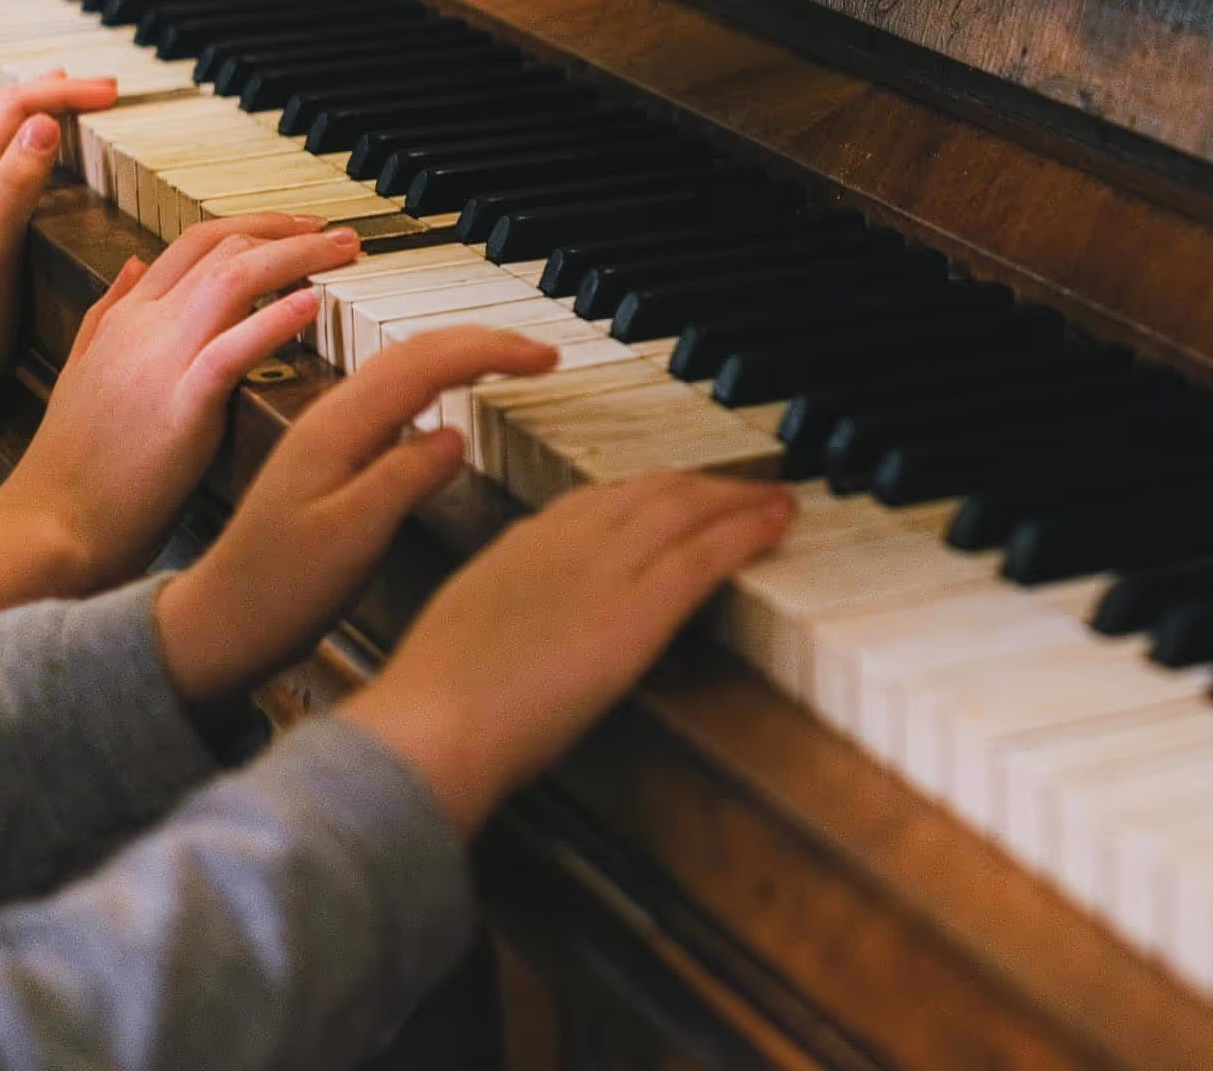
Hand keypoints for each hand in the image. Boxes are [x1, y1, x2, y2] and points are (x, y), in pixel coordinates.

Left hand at [0, 74, 119, 414]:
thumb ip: (16, 183)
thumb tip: (44, 123)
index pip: (12, 106)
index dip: (64, 92)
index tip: (114, 94)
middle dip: (50, 90)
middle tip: (104, 91)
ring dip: (26, 104)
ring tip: (64, 98)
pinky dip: (8, 132)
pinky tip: (21, 148)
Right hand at [0, 215, 361, 589]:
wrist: (48, 526)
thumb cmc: (73, 464)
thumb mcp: (81, 370)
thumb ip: (108, 312)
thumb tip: (131, 263)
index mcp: (125, 318)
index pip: (194, 242)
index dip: (255, 226)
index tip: (300, 228)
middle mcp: (142, 327)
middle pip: (221, 249)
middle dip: (287, 232)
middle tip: (340, 236)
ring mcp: (159, 364)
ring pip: (231, 280)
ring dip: (295, 258)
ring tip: (342, 253)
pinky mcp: (180, 408)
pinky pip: (230, 350)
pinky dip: (274, 321)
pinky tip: (312, 304)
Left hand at [155, 327, 562, 709]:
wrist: (217, 624)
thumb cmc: (277, 592)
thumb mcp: (350, 539)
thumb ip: (403, 480)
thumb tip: (456, 435)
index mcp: (337, 428)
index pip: (425, 361)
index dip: (492, 350)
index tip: (544, 357)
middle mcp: (330, 418)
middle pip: (413, 349)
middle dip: (484, 340)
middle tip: (541, 352)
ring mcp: (327, 434)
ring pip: (401, 366)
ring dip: (460, 354)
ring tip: (509, 361)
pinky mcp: (329, 455)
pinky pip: (391, 396)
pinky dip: (435, 381)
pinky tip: (449, 399)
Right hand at [341, 468, 793, 835]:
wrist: (434, 727)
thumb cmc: (434, 707)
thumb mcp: (463, 633)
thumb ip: (502, 615)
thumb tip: (521, 630)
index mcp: (520, 545)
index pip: (598, 500)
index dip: (646, 494)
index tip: (673, 495)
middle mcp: (568, 541)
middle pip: (651, 491)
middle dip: (701, 486)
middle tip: (737, 490)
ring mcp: (607, 569)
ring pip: (689, 509)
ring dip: (739, 498)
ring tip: (775, 499)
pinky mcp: (640, 607)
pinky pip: (709, 552)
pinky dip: (750, 529)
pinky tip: (779, 523)